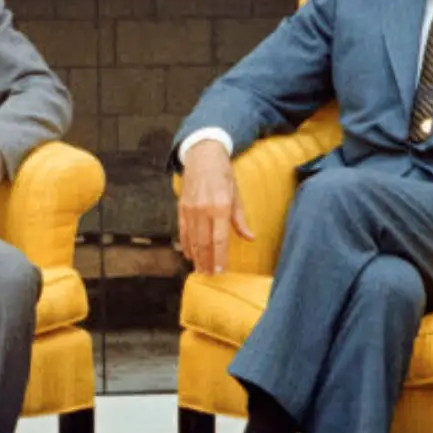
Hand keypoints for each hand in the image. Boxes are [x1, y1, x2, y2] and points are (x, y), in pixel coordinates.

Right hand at [178, 138, 251, 274]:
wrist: (202, 156)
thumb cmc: (224, 175)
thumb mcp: (236, 195)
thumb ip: (240, 219)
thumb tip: (250, 238)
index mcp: (220, 207)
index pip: (220, 239)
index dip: (220, 257)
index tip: (221, 272)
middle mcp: (203, 210)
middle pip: (204, 243)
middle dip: (207, 262)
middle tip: (210, 276)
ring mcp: (190, 210)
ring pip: (192, 240)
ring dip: (196, 257)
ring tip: (200, 270)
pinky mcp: (181, 208)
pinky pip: (183, 231)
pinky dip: (186, 245)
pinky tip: (189, 255)